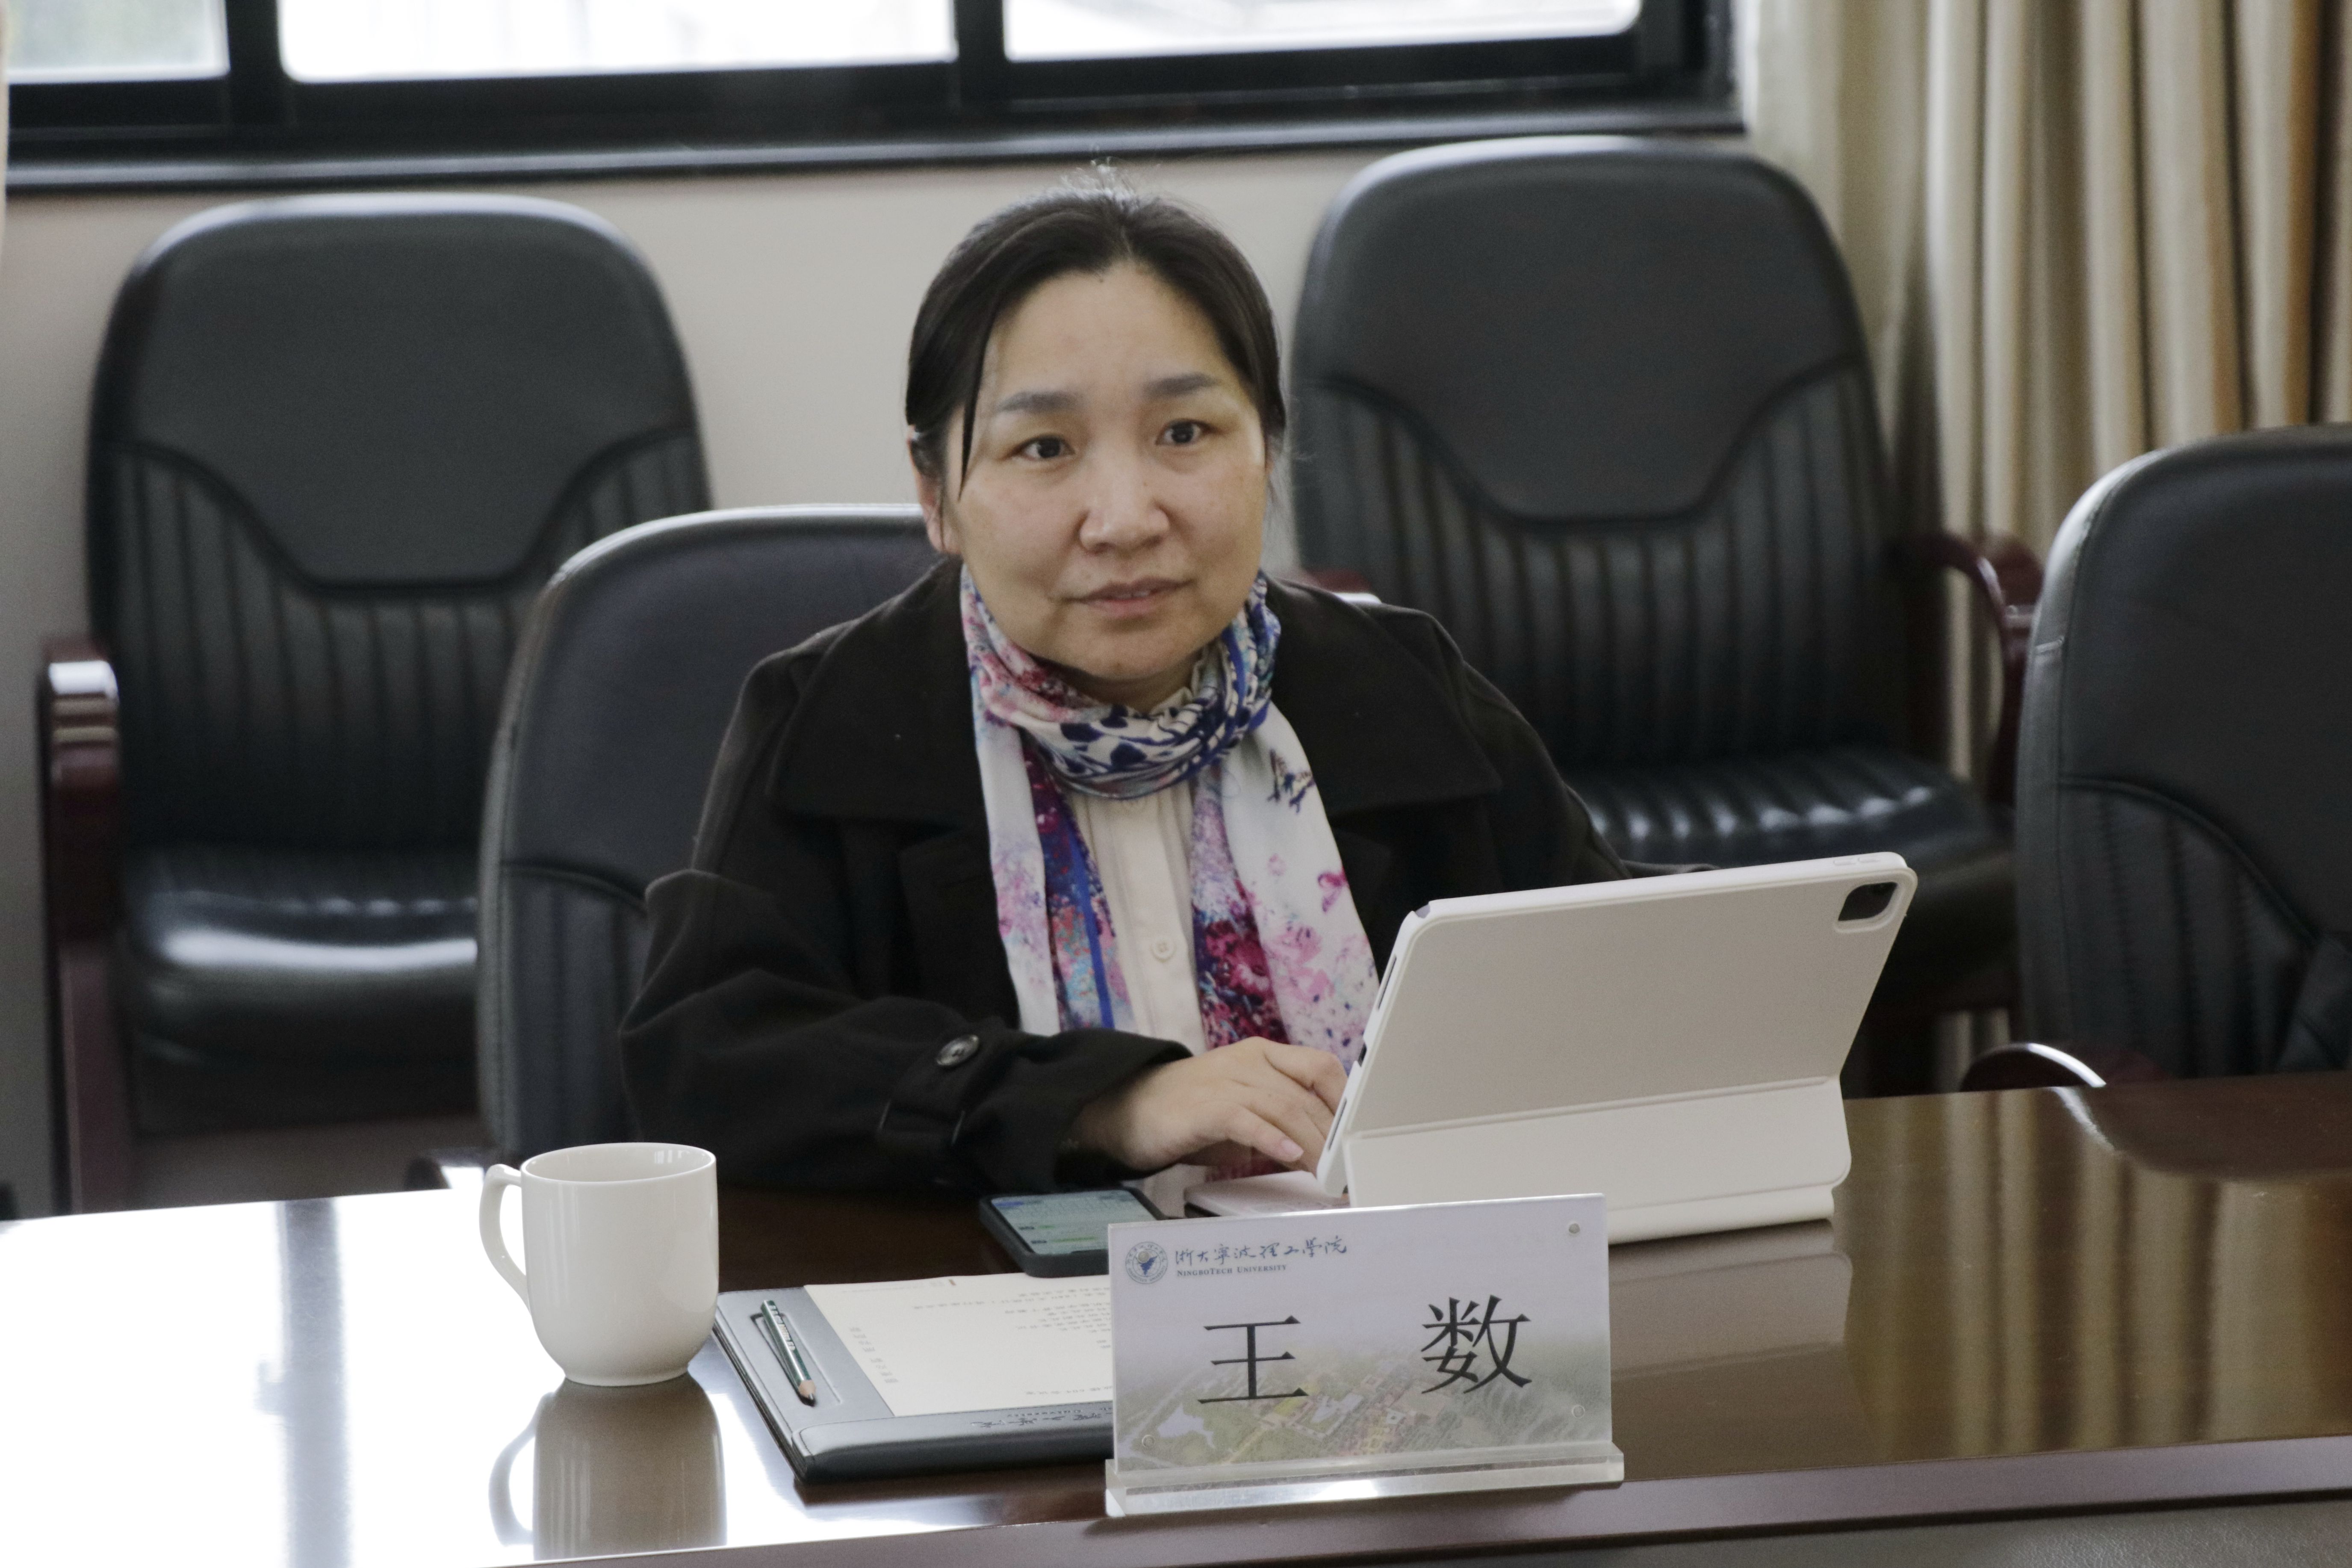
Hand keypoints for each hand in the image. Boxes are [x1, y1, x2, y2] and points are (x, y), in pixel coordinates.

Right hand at [1069, 1039, 1345, 1173]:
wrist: (1126, 1110)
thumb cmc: (1190, 1114)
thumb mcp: (1244, 1112)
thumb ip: (1280, 1122)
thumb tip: (1323, 1152)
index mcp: (1263, 1056)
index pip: (1319, 1067)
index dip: (1345, 1100)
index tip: (1361, 1136)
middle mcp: (1248, 1061)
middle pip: (1305, 1094)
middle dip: (1333, 1134)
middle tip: (1350, 1168)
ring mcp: (1224, 1080)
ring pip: (1282, 1105)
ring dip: (1312, 1142)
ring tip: (1329, 1171)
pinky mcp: (1203, 1106)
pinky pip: (1245, 1118)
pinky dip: (1271, 1138)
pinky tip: (1290, 1157)